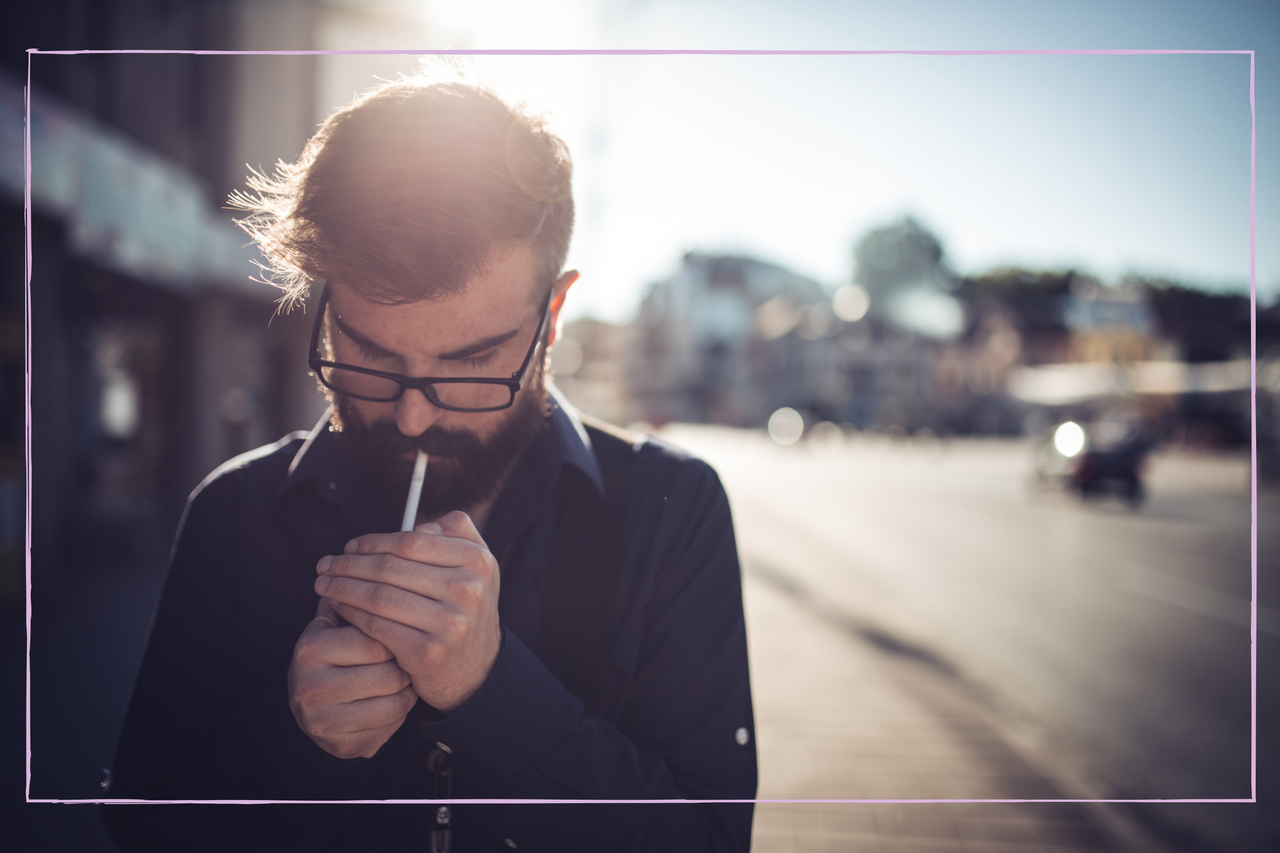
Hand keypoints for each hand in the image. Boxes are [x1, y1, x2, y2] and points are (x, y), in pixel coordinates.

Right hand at [287, 596, 417, 758]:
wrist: (324, 708)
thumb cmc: (343, 653)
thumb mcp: (342, 619)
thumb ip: (362, 587)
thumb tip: (404, 543)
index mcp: (310, 646)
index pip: (374, 633)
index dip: (398, 629)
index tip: (409, 625)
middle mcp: (308, 684)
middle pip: (386, 670)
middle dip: (406, 660)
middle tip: (412, 652)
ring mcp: (321, 719)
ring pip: (394, 699)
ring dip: (408, 686)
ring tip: (406, 674)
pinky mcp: (341, 744)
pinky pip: (391, 723)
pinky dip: (403, 709)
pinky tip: (398, 697)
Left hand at [315, 510, 501, 713]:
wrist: (477, 670)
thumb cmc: (466, 610)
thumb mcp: (477, 567)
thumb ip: (456, 531)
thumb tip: (415, 525)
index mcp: (477, 562)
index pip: (411, 542)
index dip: (373, 542)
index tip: (350, 547)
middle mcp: (467, 590)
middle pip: (391, 568)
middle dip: (349, 564)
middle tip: (325, 564)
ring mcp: (448, 623)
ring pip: (379, 596)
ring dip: (343, 587)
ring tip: (324, 583)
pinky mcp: (427, 652)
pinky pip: (377, 625)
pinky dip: (352, 613)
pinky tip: (339, 607)